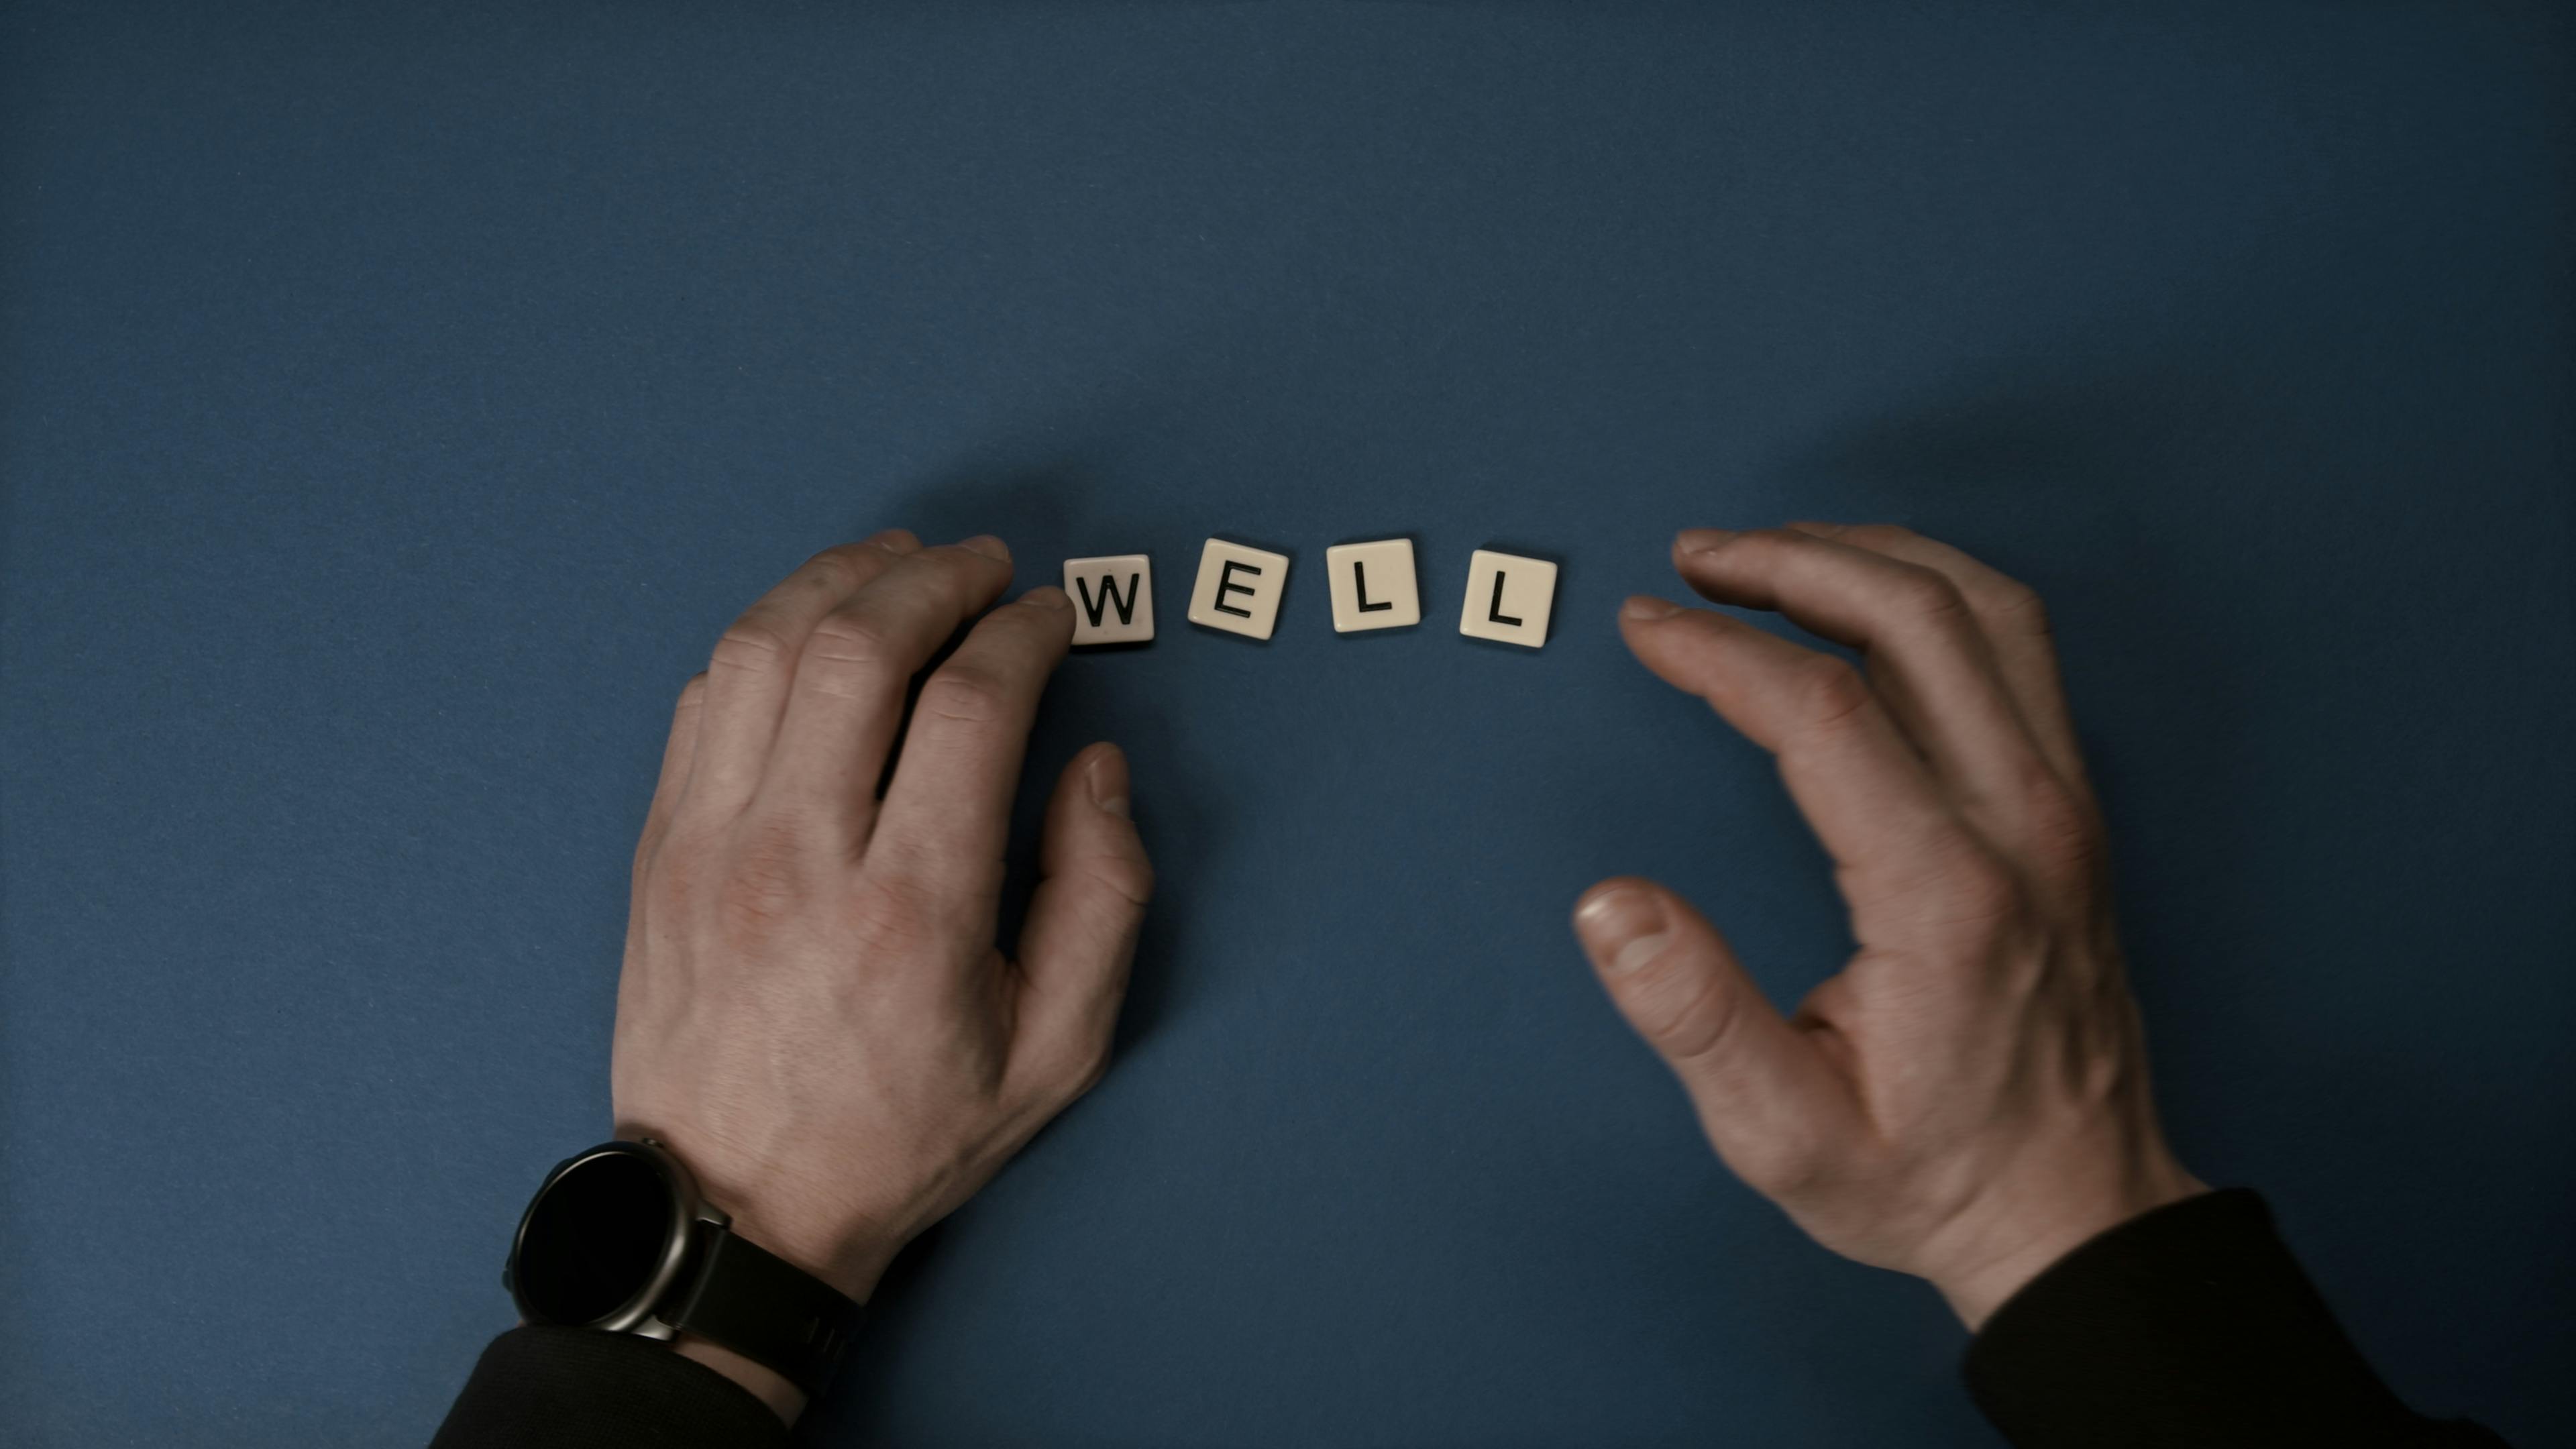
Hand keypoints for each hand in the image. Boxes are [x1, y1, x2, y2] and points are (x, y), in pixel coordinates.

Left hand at [612, 531, 1151, 1409]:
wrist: (735, 1209)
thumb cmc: (902, 1134)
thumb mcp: (1056, 1050)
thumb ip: (1102, 898)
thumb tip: (1094, 766)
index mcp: (914, 907)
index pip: (973, 704)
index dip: (1026, 633)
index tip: (1054, 620)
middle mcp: (802, 855)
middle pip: (862, 646)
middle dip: (937, 580)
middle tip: (985, 569)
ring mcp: (712, 844)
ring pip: (766, 648)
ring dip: (840, 581)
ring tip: (897, 565)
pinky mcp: (660, 847)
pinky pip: (703, 697)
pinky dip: (764, 638)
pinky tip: (812, 630)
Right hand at [1574, 523, 2202, 1329]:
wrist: (2076, 1216)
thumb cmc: (1930, 1177)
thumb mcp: (1785, 1134)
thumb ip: (1694, 1015)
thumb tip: (1610, 905)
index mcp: (1947, 898)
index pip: (1822, 711)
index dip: (1718, 652)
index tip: (1645, 628)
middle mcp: (2026, 829)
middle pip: (1920, 618)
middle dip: (1791, 561)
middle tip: (1695, 558)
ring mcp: (2066, 810)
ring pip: (1988, 610)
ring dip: (1871, 558)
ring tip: (1770, 554)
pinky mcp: (2075, 810)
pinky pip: (2019, 649)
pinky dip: (1933, 593)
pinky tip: (1865, 601)